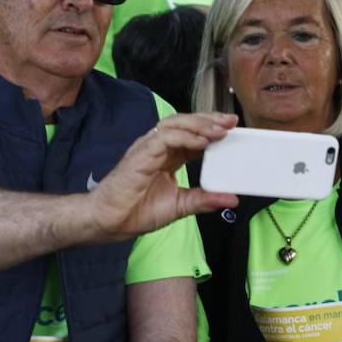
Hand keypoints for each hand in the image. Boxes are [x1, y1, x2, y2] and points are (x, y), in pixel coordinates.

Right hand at [86, 112, 238, 238]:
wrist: (109, 222)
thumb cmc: (136, 211)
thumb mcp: (180, 205)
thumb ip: (205, 199)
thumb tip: (232, 199)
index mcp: (167, 156)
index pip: (192, 134)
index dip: (212, 129)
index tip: (233, 128)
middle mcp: (157, 147)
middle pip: (185, 122)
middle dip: (209, 119)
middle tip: (231, 121)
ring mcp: (147, 148)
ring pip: (175, 124)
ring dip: (199, 124)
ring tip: (219, 130)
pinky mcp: (140, 154)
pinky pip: (164, 138)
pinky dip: (185, 137)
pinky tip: (201, 142)